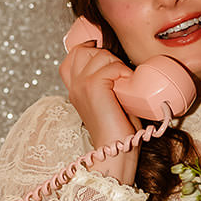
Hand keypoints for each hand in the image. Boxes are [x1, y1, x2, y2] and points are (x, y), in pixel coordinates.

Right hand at [59, 42, 139, 185]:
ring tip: (124, 83)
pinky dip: (123, 72)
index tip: (109, 62)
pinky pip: (111, 66)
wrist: (116, 151)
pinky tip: (127, 87)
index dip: (91, 50)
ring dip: (117, 64)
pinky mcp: (92, 87)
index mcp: (74, 88)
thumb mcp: (108, 100)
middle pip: (85, 49)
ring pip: (100, 55)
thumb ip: (107, 81)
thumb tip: (121, 64)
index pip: (74, 54)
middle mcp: (73, 85)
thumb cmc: (118, 129)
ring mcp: (81, 85)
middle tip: (119, 75)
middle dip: (106, 55)